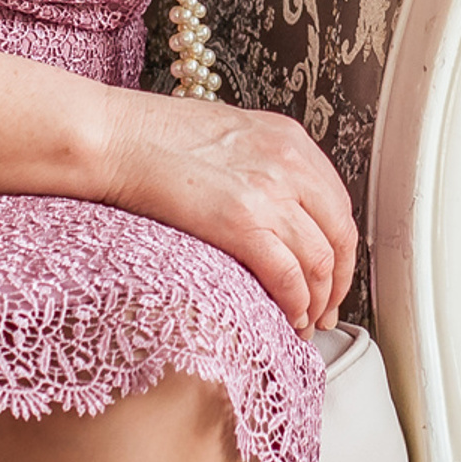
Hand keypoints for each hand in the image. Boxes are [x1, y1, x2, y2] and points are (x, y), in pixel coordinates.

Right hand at [98, 86, 357, 334]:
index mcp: (291, 140)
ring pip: (319, 260)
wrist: (120, 139)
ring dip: (318, 301)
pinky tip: (287, 319)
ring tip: (305, 323)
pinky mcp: (243, 223)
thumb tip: (280, 213)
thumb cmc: (160, 139)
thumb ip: (265, 167)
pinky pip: (288, 276)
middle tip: (327, 310)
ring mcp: (271, 192)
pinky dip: (295, 304)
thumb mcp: (234, 138)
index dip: (340, 247)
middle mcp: (291, 163)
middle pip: (339, 234)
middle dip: (337, 281)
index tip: (333, 274)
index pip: (337, 203)